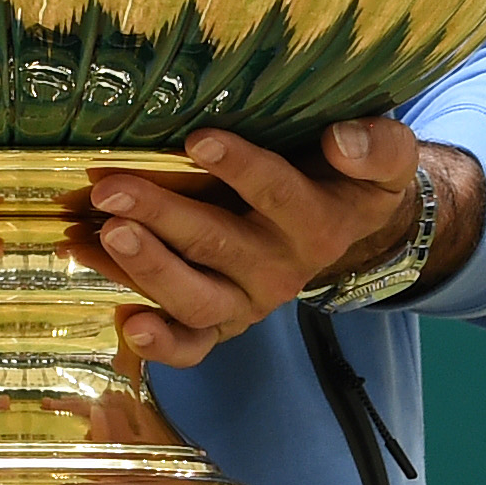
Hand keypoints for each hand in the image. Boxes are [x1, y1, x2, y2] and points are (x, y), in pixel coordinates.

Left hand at [89, 122, 459, 366]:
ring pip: (196, 298)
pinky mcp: (221, 324)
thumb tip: (342, 141)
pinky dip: (162, 343)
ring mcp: (246, 302)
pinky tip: (127, 323)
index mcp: (318, 223)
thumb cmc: (346, 179)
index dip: (239, 167)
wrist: (345, 231)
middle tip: (110, 190)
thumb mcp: (383, 161)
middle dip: (161, 216)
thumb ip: (378, 148)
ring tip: (102, 235)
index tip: (196, 139)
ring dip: (147, 269)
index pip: (277, 193)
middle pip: (218, 245)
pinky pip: (193, 346)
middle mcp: (280, 269)